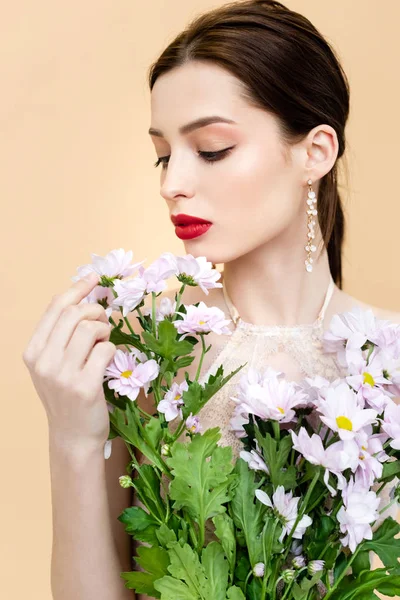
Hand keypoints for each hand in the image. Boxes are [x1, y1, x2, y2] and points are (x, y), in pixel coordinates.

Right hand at [22, 272, 116, 453]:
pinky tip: (108, 359)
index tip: (94, 278)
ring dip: (104, 330)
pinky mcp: (85, 386)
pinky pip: (106, 349)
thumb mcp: (52, 365)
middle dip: (95, 311)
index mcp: (33, 352)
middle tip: (103, 322)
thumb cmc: (66, 396)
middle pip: (74, 313)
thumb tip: (84, 298)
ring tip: (104, 342)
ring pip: (90, 328)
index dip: (78, 288)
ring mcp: (63, 375)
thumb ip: (61, 336)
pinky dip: (112, 349)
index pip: (56, 308)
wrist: (73, 437)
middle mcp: (44, 361)